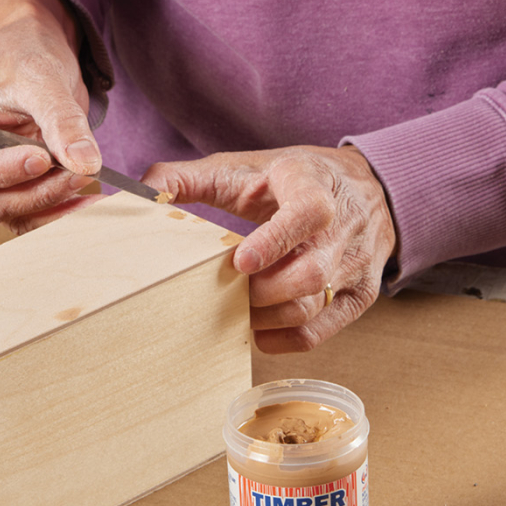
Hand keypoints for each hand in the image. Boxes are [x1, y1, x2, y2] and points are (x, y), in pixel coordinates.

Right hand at [0, 0, 102, 232]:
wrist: (34, 57)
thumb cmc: (20, 55)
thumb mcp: (39, 77)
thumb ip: (60, 119)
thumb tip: (84, 162)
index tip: (42, 158)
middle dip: (34, 190)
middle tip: (78, 171)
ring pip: (8, 212)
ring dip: (51, 203)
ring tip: (88, 179)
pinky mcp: (3, 192)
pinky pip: (27, 216)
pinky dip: (59, 212)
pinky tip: (89, 203)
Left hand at [145, 146, 394, 353]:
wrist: (367, 186)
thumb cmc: (294, 178)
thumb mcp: (246, 166)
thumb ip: (189, 177)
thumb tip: (139, 192)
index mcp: (314, 184)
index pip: (310, 212)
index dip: (275, 240)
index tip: (239, 261)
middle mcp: (344, 227)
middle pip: (310, 274)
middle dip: (260, 291)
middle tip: (226, 288)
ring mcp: (356, 264)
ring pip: (312, 306)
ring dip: (266, 316)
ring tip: (237, 307)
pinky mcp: (360, 295)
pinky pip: (320, 332)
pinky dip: (283, 339)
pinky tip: (259, 329)